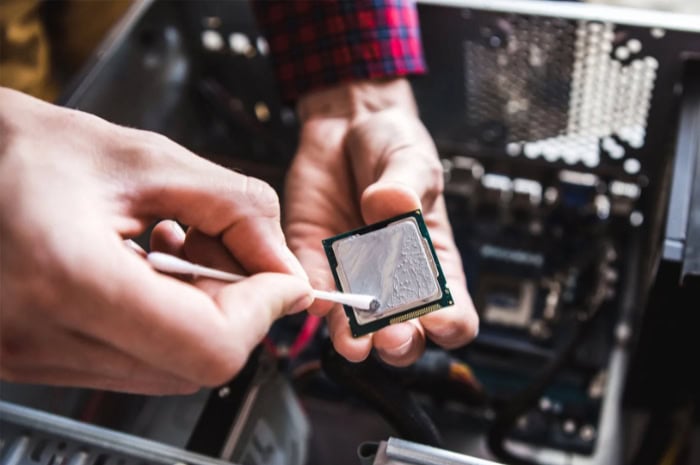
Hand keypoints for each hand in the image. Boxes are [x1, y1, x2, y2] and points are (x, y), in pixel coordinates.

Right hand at [0, 87, 312, 393]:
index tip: (283, 280)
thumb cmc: (25, 149)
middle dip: (238, 308)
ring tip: (182, 246)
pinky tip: (153, 267)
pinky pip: (134, 360)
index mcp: (67, 276)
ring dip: (203, 312)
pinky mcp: (35, 359)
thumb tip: (286, 267)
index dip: (264, 311)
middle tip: (230, 250)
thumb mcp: (145, 159)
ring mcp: (32, 357)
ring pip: (170, 369)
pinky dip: (168, 319)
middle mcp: (40, 336)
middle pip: (196, 365)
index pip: (210, 344)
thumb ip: (235, 210)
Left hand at [285, 79, 478, 365]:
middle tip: (392, 336)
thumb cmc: (394, 146)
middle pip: (404, 335)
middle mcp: (393, 280)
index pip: (452, 312)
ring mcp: (352, 276)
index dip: (449, 323)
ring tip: (353, 341)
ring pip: (356, 327)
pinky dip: (315, 299)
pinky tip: (316, 298)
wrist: (346, 127)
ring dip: (354, 339)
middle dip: (399, 343)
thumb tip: (392, 206)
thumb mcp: (411, 160)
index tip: (438, 315)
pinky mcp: (313, 261)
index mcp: (432, 264)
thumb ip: (406, 185)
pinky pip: (314, 290)